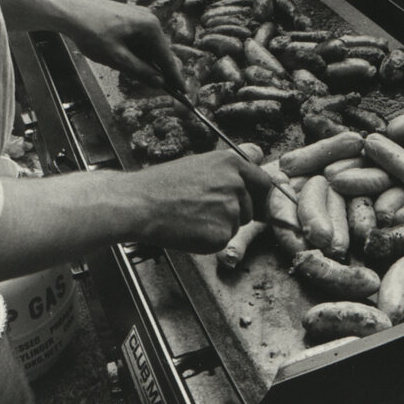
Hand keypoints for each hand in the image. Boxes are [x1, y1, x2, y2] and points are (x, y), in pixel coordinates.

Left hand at [56, 0, 184, 92]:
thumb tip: (159, 82)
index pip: (167, 57)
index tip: (182, 91)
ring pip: (147, 46)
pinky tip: (127, 60)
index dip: (174, 76)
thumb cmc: (92, 32)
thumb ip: (140, 71)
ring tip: (136, 74)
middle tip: (162, 88)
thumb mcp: (117, 58)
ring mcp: (138, 17)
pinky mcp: (128, 18)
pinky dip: (136, 52)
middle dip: (158, 70)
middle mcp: (149, 19)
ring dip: (144, 61)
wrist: (71, 11)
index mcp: (150, 27)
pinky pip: (139, 39)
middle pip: (159, 51)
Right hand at [132, 151, 272, 252]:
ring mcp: (230, 210)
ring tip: (192, 216)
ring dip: (220, 225)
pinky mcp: (221, 234)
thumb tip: (252, 173)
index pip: (263, 182)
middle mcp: (236, 185)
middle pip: (250, 208)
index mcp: (231, 163)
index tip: (255, 203)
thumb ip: (228, 171)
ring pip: (236, 225)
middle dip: (234, 212)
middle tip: (202, 210)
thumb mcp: (199, 164)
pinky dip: (208, 240)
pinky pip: (223, 241)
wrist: (140, 204)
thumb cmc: (162, 185)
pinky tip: (189, 229)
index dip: (259, 195)